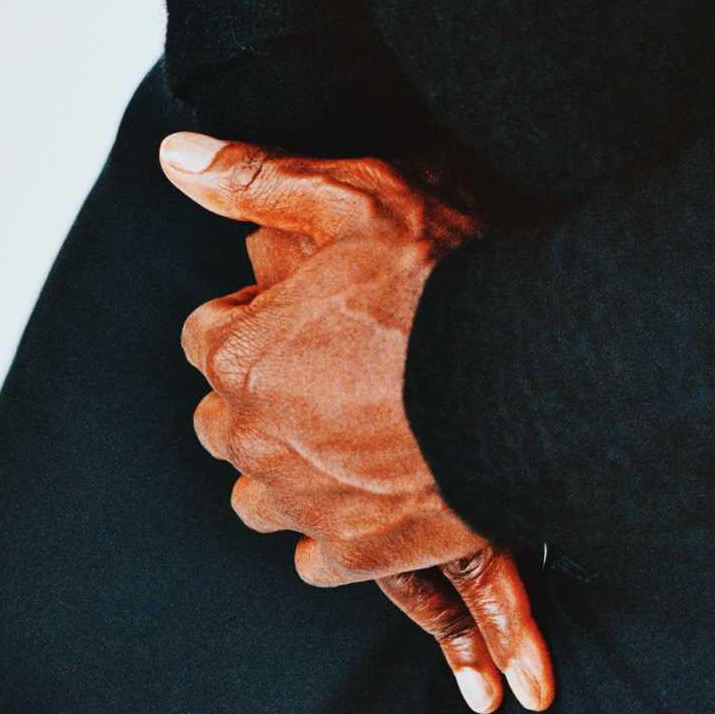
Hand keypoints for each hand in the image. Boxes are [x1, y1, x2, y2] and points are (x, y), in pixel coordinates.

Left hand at [159, 132, 552, 712]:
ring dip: (291, 470)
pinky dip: (335, 535)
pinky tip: (376, 497)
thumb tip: (173, 156)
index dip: (261, 318)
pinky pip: (314, 557)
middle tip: (340, 373)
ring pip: (262, 495)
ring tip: (357, 437)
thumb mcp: (357, 198)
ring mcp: (306, 502)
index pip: (208, 336)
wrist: (541, 376)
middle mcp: (256, 438)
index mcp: (239, 353)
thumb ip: (257, 179)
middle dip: (265, 399)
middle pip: (225, 423)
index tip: (317, 314)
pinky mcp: (361, 552)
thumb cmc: (449, 281)